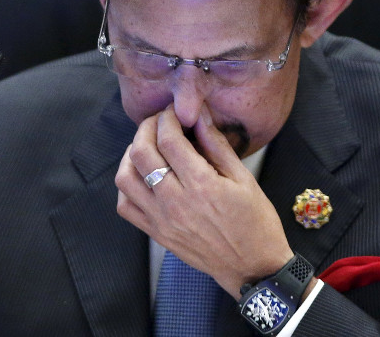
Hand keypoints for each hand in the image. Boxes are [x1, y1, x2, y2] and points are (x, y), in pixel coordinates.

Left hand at [115, 103, 293, 296]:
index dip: (167, 118)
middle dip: (146, 128)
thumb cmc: (255, 222)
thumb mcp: (244, 178)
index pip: (169, 139)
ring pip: (125, 178)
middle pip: (141, 153)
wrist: (252, 267)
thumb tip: (200, 115)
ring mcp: (161, 220)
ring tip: (147, 146)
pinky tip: (142, 176)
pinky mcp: (156, 234)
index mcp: (201, 184)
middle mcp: (175, 201)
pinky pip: (125, 206)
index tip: (173, 112)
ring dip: (131, 154)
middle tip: (158, 122)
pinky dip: (126, 185)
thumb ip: (217, 145)